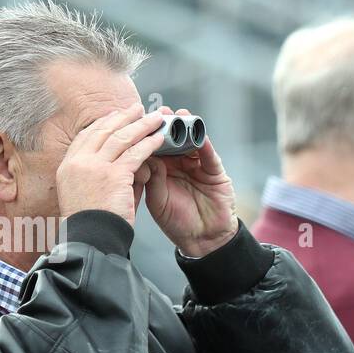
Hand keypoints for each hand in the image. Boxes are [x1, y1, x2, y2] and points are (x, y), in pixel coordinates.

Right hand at [56, 103, 165, 224]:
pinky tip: (160, 138)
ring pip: (120, 138)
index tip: (115, 116)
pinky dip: (149, 144)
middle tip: (137, 108)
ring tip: (154, 118)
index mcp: (68, 166)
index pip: (86, 136)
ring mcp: (94, 167)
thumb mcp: (86, 195)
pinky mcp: (113, 175)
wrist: (90, 239)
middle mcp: (78, 162)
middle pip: (103, 131)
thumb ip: (100, 177)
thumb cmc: (92, 224)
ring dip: (140, 125)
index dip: (103, 124)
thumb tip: (122, 165)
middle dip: (123, 117)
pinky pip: (135, 153)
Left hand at [144, 106, 238, 256]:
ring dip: (186, 128)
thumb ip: (152, 178)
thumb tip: (144, 156)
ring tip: (179, 116)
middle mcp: (179, 165)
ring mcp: (198, 167)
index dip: (146, 134)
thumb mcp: (157, 200)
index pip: (153, 147)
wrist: (203, 240)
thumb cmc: (177, 222)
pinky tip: (199, 134)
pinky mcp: (215, 172)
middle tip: (159, 112)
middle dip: (166, 125)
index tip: (138, 120)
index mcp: (161, 170)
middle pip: (172, 140)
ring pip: (191, 142)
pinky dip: (204, 143)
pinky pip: (209, 155)